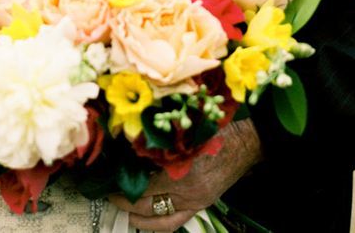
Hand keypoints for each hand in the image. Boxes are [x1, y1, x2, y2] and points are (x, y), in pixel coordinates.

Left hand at [109, 119, 262, 230]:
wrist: (245, 143)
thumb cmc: (215, 131)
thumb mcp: (183, 132)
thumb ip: (160, 144)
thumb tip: (132, 148)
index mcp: (182, 169)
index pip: (145, 186)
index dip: (124, 186)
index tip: (109, 181)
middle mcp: (189, 190)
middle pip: (149, 205)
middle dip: (126, 203)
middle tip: (109, 195)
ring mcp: (197, 201)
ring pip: (161, 220)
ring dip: (139, 218)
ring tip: (124, 211)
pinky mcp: (202, 205)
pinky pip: (176, 221)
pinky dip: (158, 223)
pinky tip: (145, 220)